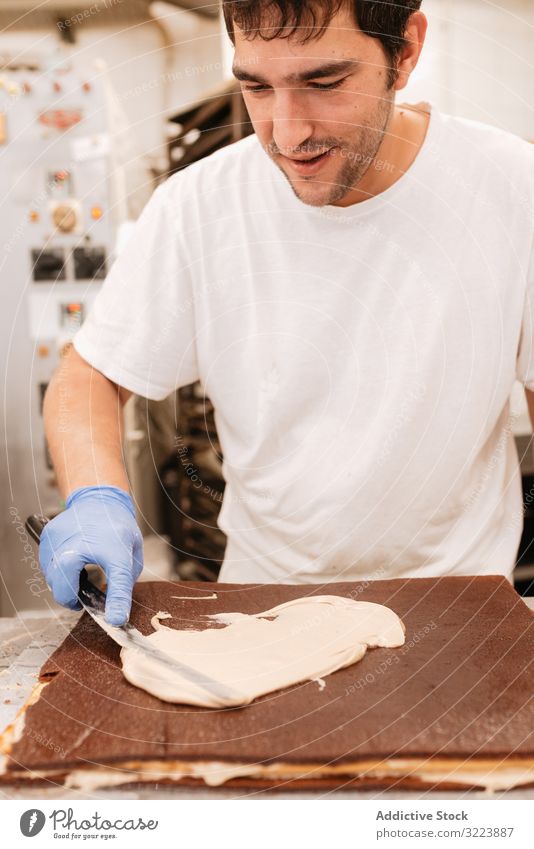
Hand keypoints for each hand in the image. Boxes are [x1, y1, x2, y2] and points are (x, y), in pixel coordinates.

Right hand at [39, 486, 142, 625]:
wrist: (99, 499)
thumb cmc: (117, 528)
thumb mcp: (131, 555)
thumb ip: (123, 583)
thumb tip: (116, 612)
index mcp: (113, 548)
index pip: (117, 580)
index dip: (116, 604)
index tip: (115, 621)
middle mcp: (82, 543)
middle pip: (63, 585)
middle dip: (70, 598)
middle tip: (80, 601)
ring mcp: (60, 539)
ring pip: (52, 577)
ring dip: (63, 584)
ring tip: (78, 574)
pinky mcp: (47, 538)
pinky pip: (47, 565)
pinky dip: (56, 571)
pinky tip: (70, 563)